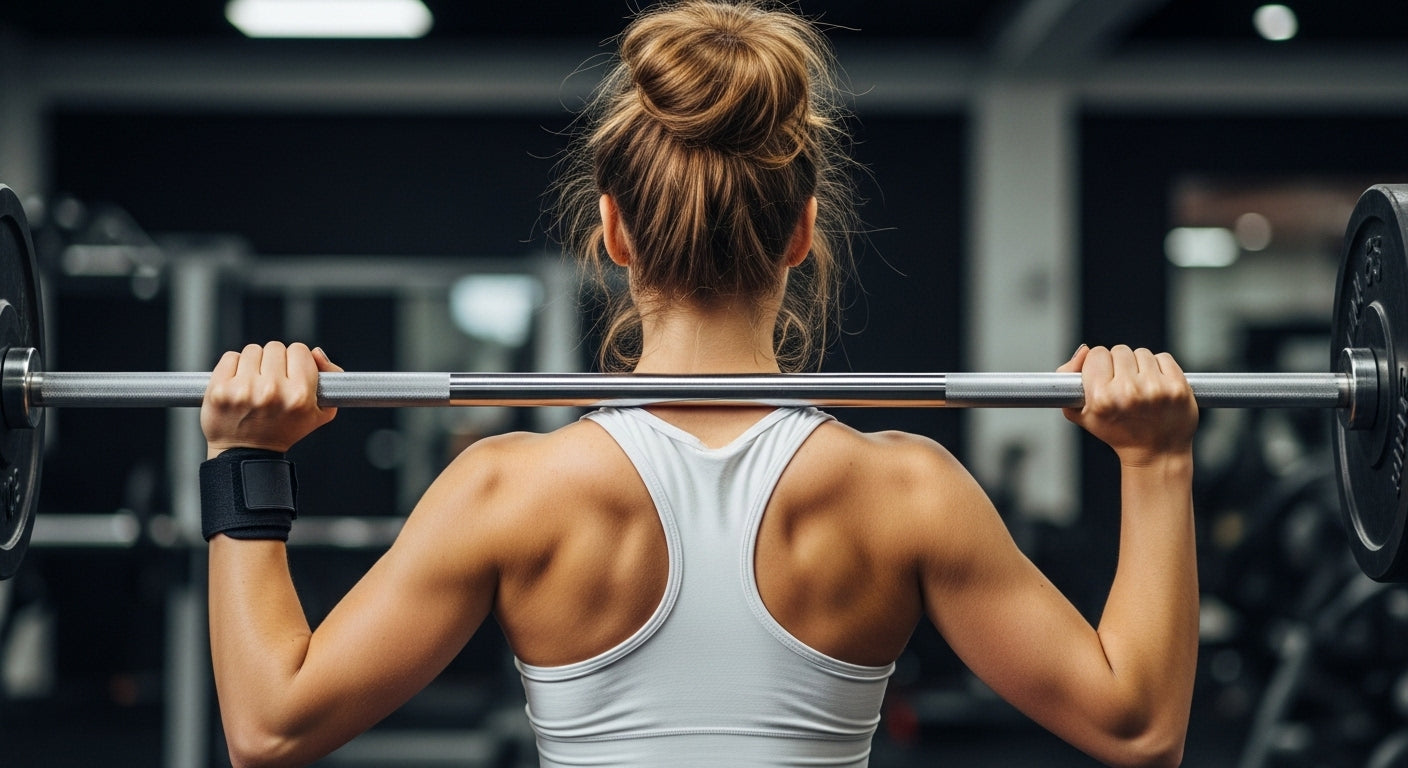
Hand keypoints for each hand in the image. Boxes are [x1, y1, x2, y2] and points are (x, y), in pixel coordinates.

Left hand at [201, 342, 342, 456]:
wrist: (246, 454)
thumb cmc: (284, 430)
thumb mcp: (321, 412)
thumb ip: (331, 376)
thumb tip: (316, 352)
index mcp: (299, 395)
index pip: (299, 350)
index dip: (296, 360)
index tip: (290, 374)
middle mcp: (272, 391)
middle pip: (275, 347)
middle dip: (273, 362)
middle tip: (271, 382)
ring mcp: (243, 389)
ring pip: (252, 350)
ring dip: (253, 364)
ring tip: (254, 385)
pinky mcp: (220, 389)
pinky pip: (230, 357)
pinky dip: (234, 367)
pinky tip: (238, 385)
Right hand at [1057, 345, 1197, 466]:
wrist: (1156, 452)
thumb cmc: (1117, 432)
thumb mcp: (1079, 412)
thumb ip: (1066, 377)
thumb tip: (1083, 351)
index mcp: (1102, 398)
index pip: (1097, 354)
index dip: (1099, 365)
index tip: (1104, 379)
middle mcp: (1129, 392)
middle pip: (1119, 350)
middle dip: (1120, 365)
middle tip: (1124, 386)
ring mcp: (1156, 389)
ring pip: (1142, 353)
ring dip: (1140, 366)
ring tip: (1141, 388)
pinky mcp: (1178, 387)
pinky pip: (1164, 358)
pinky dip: (1160, 368)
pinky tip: (1157, 386)